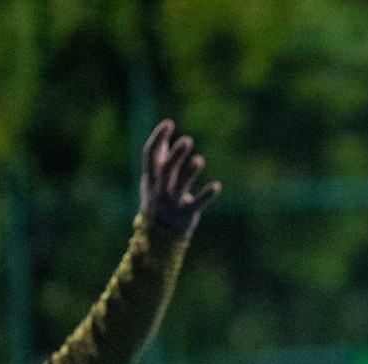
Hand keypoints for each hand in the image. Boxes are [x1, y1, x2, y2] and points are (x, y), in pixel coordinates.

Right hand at [139, 120, 220, 237]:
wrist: (158, 235)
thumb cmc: (157, 201)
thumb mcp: (152, 181)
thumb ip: (159, 161)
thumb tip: (164, 139)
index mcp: (150, 177)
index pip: (150, 154)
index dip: (158, 137)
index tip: (169, 123)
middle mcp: (160, 187)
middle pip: (167, 167)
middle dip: (176, 154)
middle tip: (188, 140)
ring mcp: (173, 201)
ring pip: (181, 183)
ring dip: (190, 171)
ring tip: (199, 160)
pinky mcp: (186, 213)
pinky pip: (197, 203)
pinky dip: (207, 195)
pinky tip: (217, 186)